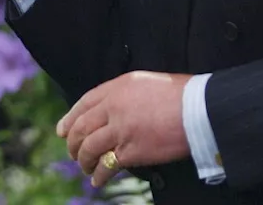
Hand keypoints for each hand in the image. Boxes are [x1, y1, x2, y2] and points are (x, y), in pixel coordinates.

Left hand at [57, 71, 192, 186]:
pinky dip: (99, 174)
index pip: (84, 103)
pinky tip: (97, 180)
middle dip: (73, 143)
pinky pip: (107, 165)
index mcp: (118, 87)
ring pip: (89, 147)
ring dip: (83, 160)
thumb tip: (115, 110)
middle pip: (81, 127)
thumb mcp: (147, 83)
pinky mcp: (132, 151)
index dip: (70, 119)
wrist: (199, 108)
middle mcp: (114, 107)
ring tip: (85, 168)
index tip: (62, 130)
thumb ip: (126, 94)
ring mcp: (121, 129)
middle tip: (72, 152)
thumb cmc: (181, 94)